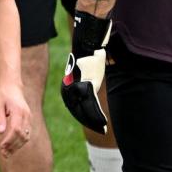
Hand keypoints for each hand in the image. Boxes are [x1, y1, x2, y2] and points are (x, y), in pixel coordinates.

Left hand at [0, 82, 31, 157]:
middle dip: (13, 146)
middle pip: (22, 135)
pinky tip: (11, 147)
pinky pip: (27, 134)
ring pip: (26, 136)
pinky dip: (20, 142)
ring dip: (17, 146)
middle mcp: (26, 115)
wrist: (13, 87)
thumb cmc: (2, 96)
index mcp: (18, 111)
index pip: (16, 129)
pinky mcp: (29, 120)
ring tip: (6, 153)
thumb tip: (0, 133)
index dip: (9, 140)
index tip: (1, 147)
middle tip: (3, 154)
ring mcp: (29, 118)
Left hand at [61, 10, 111, 133]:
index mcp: (69, 86)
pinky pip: (91, 104)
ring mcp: (78, 86)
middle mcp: (71, 88)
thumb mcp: (87, 69)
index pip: (76, 106)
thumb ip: (87, 79)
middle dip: (89, 120)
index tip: (93, 124)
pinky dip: (97, 114)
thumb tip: (92, 84)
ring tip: (101, 128)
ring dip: (94, 120)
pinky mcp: (86, 84)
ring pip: (85, 109)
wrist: (88, 41)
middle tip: (99, 129)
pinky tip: (102, 122)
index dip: (85, 116)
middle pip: (79, 110)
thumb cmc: (89, 54)